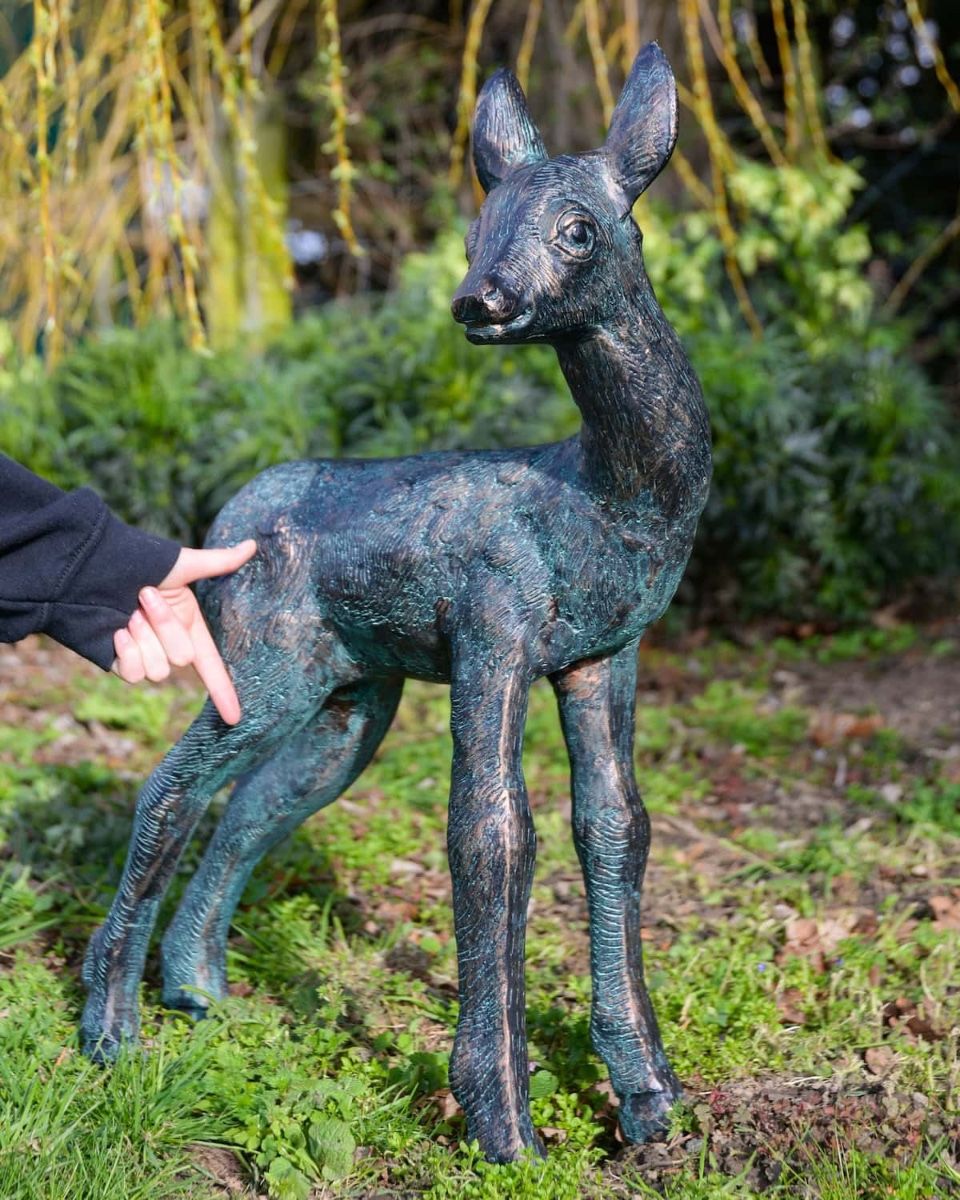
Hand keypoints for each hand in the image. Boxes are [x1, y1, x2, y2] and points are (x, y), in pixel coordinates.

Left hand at [111, 540, 256, 724]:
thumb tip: (252, 544)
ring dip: (144, 638)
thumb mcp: (183, 564)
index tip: (234, 718)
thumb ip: (218, 562)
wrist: (89, 568)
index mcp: (189, 626)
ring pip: (158, 670)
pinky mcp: (119, 662)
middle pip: (182, 658)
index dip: (224, 692)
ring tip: (129, 613)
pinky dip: (128, 652)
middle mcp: (168, 644)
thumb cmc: (138, 561)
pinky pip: (133, 674)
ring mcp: (144, 655)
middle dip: (165, 627)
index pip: (212, 666)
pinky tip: (118, 632)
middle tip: (145, 598)